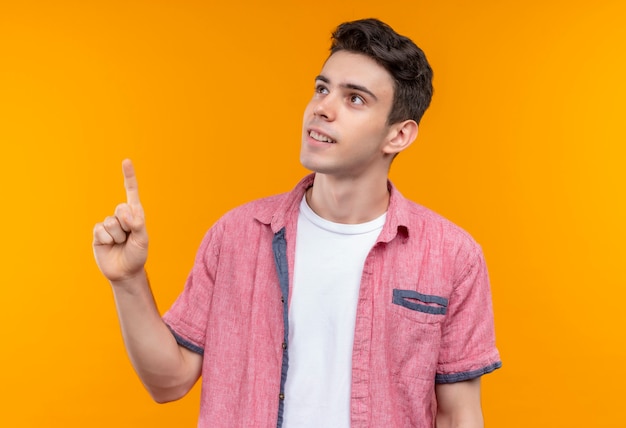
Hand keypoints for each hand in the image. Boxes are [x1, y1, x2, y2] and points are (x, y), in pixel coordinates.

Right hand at [93, 159, 148, 282]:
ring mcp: (109, 224)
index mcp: (135, 214)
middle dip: (126, 224)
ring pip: (111, 223)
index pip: (131, 192)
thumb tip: (126, 212)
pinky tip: (110, 246)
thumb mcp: (143, 240)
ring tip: (120, 244)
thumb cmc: (137, 255)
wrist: (124, 272)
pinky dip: (107, 240)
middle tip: (129, 237)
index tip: (126, 161)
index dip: (128, 177)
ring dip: (117, 236)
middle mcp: (121, 216)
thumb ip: (138, 224)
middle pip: (121, 209)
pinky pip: (100, 230)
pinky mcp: (98, 233)